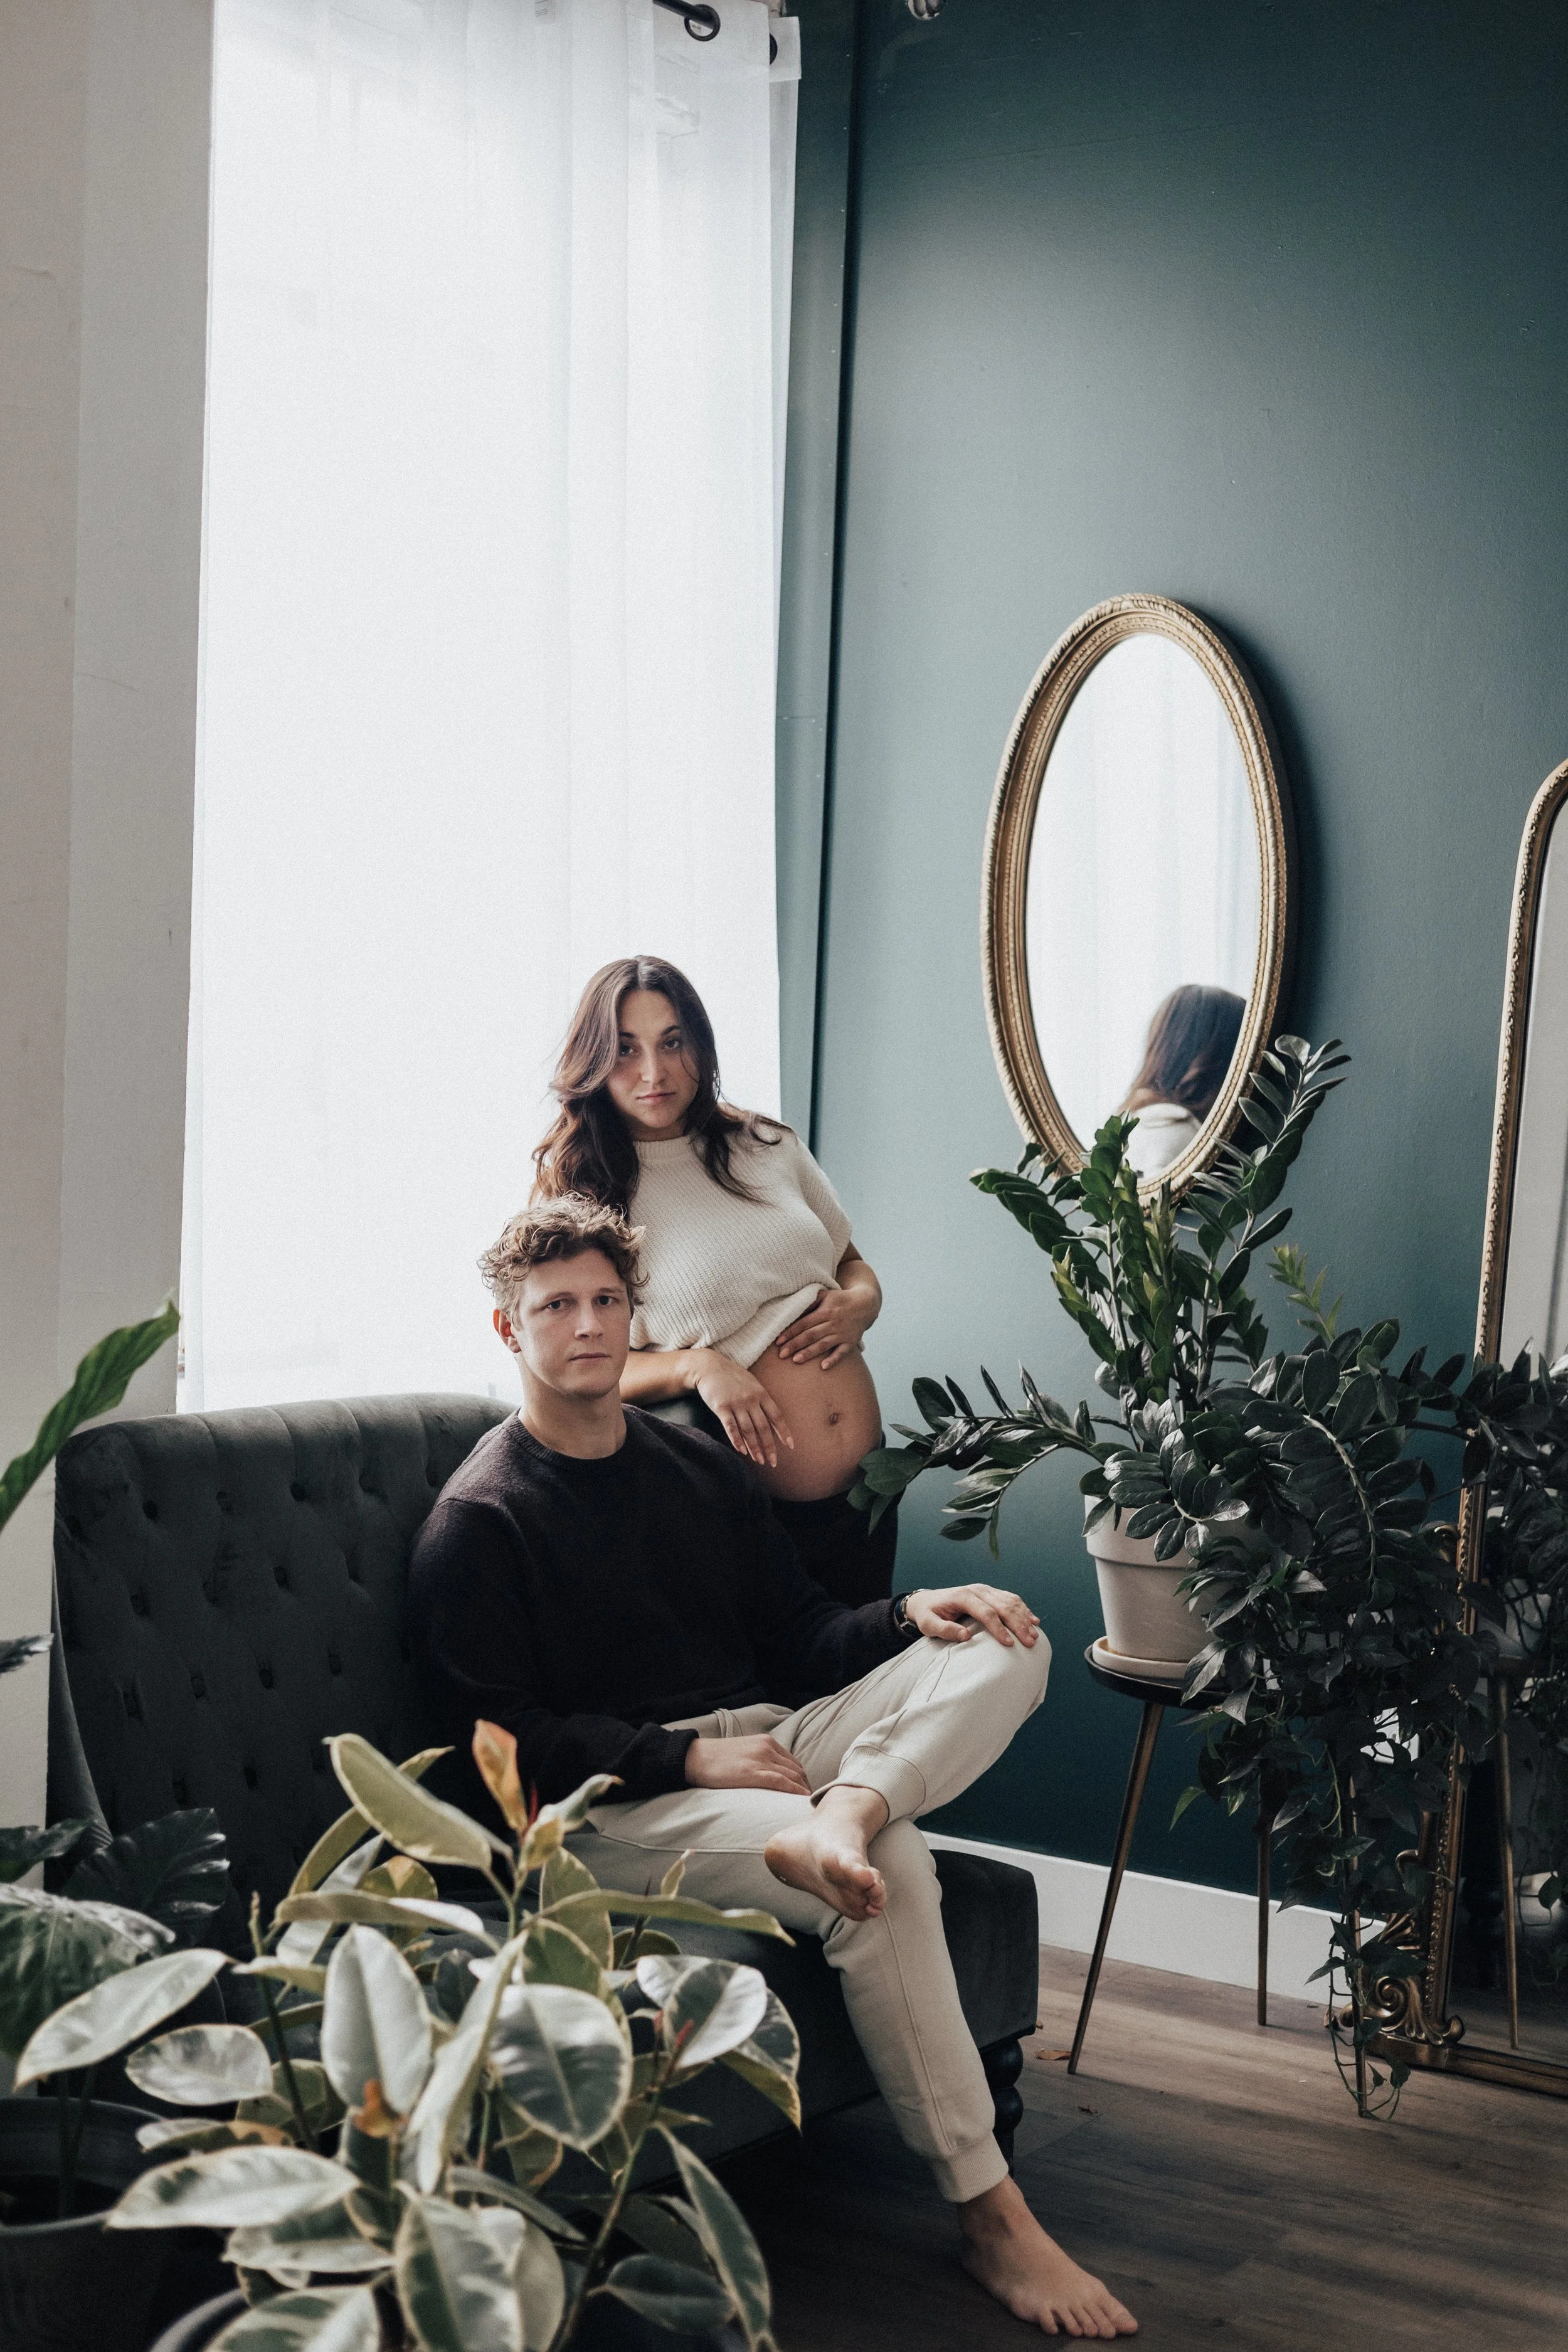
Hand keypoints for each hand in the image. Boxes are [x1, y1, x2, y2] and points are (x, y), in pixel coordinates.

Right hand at [684, 1735, 810, 1794]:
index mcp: (766, 1742)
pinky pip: (781, 1782)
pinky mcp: (752, 1772)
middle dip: (806, 1787)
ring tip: (806, 1806)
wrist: (696, 1757)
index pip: (794, 1763)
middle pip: (797, 1770)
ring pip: (793, 1776)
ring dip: (803, 1791)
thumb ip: (761, 1759)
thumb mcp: (746, 1752)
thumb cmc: (718, 1759)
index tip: (805, 1794)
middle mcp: (767, 1747)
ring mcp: (760, 1759)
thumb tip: (774, 1778)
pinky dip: (794, 1791)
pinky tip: (800, 1800)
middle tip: (809, 1805)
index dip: (803, 1780)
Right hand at [692, 1352, 792, 1469]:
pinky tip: (741, 1451)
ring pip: (748, 1430)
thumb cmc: (732, 1377)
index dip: (783, 1432)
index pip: (776, 1416)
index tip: (789, 1446)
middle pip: (763, 1427)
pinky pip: (731, 1427)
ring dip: (754, 1448)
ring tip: (759, 1460)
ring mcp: (736, 1403)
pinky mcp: (721, 1407)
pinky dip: (737, 1440)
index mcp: (761, 1394)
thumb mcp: (752, 1384)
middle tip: (773, 1462)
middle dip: (769, 1447)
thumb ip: (761, 1400)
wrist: (709, 1367)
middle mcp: (751, 1399)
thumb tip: (772, 1419)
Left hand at [773, 1285, 874, 1370]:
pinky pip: (842, 1352)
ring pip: (824, 1344)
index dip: (791, 1332)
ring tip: (795, 1360)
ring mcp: (842, 1333)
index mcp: (825, 1311)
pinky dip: (833, 1359)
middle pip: (811, 1335)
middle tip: (781, 1355)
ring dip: (810, 1353)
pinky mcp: (850, 1342)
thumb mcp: (825, 1295)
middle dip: (795, 1344)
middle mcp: (833, 1323)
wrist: (865, 1304)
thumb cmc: (839, 1299)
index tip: (778, 1341)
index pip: (804, 1323)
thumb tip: (792, 1309)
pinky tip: (823, 1367)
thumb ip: (809, 1301)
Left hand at [903, 1584, 1041, 1648]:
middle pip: (1003, 1606)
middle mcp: (977, 1590)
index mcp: (963, 1596)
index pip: (986, 1612)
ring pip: (1010, 1601)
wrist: (926, 1601)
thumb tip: (966, 1636)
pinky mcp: (990, 1593)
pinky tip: (1033, 1621)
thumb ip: (945, 1629)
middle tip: (1030, 1642)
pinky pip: (1010, 1599)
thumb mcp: (928, 1624)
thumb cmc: (928, 1614)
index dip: (999, 1628)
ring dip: (1024, 1618)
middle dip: (1018, 1624)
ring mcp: (985, 1590)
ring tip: (1035, 1635)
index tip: (1009, 1644)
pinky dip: (1023, 1610)